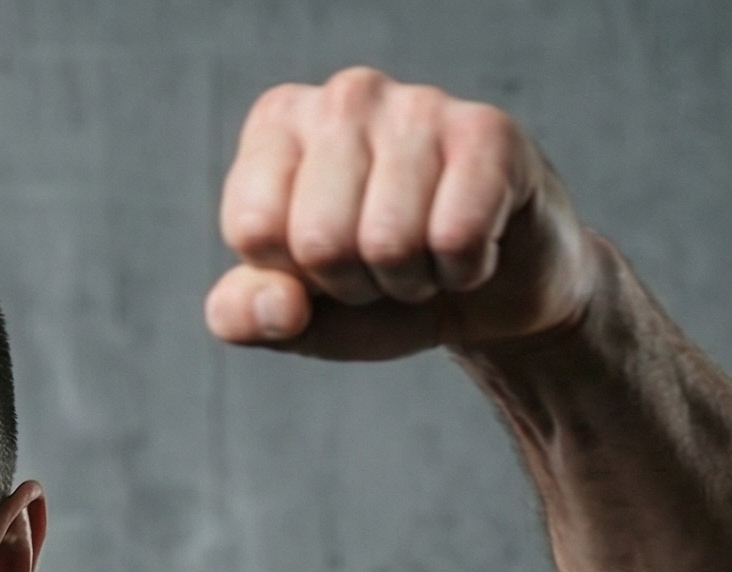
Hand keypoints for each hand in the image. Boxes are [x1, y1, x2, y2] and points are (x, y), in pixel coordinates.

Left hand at [206, 69, 597, 361]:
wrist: (485, 290)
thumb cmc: (377, 287)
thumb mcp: (295, 315)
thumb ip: (244, 315)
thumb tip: (279, 306)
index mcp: (278, 125)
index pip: (254, 228)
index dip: (293, 277)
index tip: (322, 264)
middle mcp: (345, 97)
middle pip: (319, 239)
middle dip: (353, 283)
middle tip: (380, 265)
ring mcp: (419, 105)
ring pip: (389, 242)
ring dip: (411, 281)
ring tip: (424, 254)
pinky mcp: (487, 133)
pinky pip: (456, 238)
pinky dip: (463, 271)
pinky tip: (470, 246)